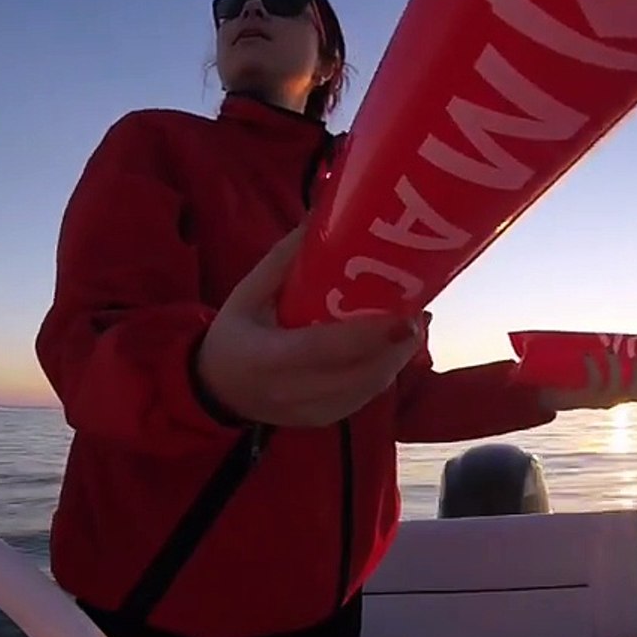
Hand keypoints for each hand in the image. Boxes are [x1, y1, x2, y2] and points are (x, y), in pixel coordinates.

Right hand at [196, 227, 423, 427]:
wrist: (216, 390)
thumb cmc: (233, 335)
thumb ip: (283, 260)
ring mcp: (311, 412)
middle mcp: (292, 391)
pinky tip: (396, 345)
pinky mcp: (325, 420)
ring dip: (398, 356)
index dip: (370, 336)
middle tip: (419, 309)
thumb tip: (321, 216)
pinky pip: (365, 397)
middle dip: (399, 344)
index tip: (407, 315)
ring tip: (416, 322)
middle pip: (361, 373)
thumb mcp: (247, 294)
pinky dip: (385, 370)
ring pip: (370, 388)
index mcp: (268, 358)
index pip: (326, 350)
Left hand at [538, 352, 636, 411]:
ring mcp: (598, 401)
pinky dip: (592, 365)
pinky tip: (588, 354)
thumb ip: (609, 363)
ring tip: (612, 350)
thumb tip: (617, 340)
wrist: (548, 398)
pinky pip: (592, 381)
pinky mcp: (583, 397)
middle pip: (635, 393)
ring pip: (616, 386)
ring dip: (616, 367)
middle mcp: (612, 401)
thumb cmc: (573, 382)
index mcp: (619, 397)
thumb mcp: (596, 375)